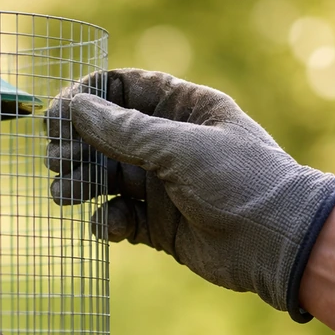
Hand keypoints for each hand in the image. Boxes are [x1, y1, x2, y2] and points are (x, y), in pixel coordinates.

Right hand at [44, 68, 334, 321]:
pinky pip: (116, 216)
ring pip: (103, 178)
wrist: (278, 244)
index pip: (119, 90)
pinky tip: (111, 225)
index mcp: (181, 109)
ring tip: (66, 195)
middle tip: (57, 161)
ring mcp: (161, 185)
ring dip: (79, 184)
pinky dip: (106, 221)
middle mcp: (167, 143)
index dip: (84, 100)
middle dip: (75, 146)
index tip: (55, 120)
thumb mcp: (180, 148)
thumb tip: (76, 108)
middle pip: (103, 135)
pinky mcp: (157, 224)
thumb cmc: (240, 181)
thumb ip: (125, 130)